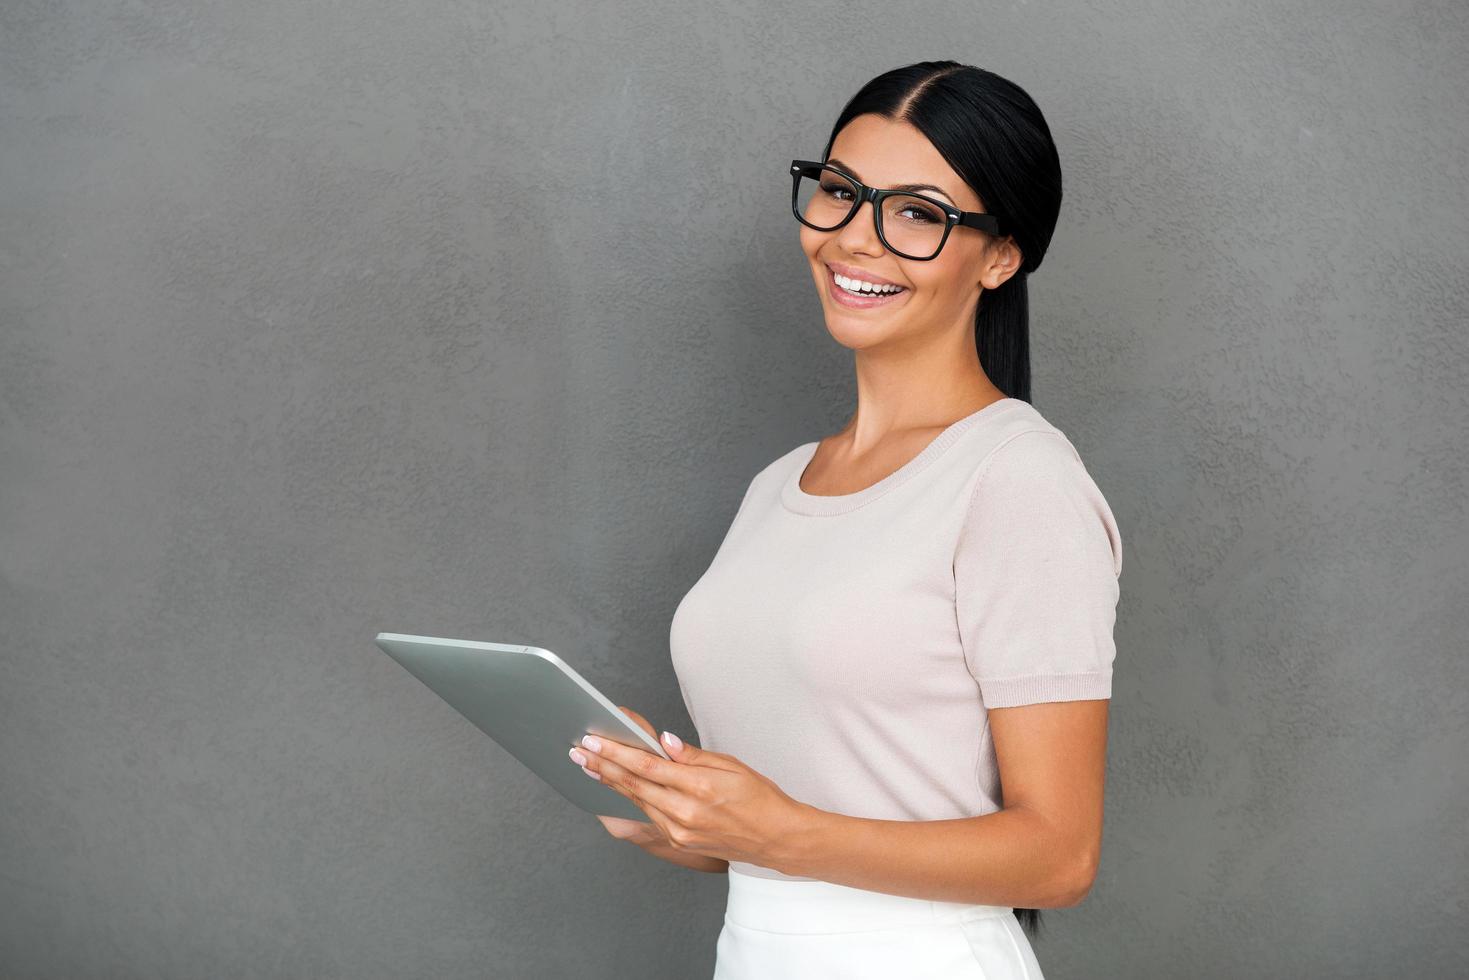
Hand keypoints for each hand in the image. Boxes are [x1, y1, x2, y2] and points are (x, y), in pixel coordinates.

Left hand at [570, 706, 811, 871]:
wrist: (775, 838)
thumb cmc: (758, 797)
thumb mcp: (731, 766)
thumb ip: (691, 755)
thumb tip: (662, 741)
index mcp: (698, 788)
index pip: (646, 765)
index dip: (616, 752)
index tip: (594, 741)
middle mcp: (684, 813)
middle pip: (634, 784)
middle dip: (603, 766)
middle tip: (578, 751)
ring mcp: (679, 831)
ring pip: (637, 800)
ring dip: (611, 781)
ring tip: (590, 765)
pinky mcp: (679, 841)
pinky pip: (649, 814)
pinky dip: (630, 797)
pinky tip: (618, 785)